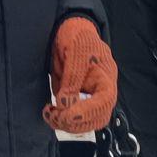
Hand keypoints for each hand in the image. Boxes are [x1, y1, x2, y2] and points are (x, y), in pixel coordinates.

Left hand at [45, 15, 116, 134]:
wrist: (70, 32)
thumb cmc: (78, 37)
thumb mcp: (76, 51)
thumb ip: (72, 77)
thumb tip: (65, 104)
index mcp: (106, 77)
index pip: (104, 101)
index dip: (87, 112)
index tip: (66, 114)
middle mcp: (101, 90)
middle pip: (97, 118)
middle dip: (76, 122)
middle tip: (55, 115)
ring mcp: (91, 97)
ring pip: (87, 123)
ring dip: (68, 124)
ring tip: (50, 114)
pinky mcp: (78, 100)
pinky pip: (76, 118)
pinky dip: (63, 120)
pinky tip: (51, 112)